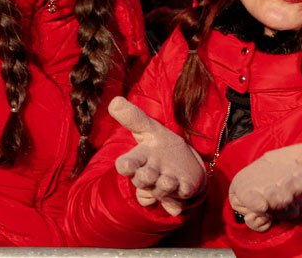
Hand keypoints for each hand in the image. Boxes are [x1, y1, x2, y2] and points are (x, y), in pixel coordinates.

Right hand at [109, 97, 205, 215]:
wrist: (187, 165)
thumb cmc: (162, 146)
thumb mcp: (151, 129)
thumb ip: (133, 117)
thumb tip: (114, 101)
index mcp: (140, 159)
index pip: (126, 165)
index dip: (125, 166)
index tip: (125, 164)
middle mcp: (149, 175)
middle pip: (142, 180)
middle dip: (146, 177)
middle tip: (151, 171)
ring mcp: (165, 186)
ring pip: (159, 191)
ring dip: (164, 186)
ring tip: (169, 180)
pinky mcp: (181, 192)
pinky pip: (178, 200)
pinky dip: (180, 196)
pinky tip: (183, 189)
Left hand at [229, 133, 301, 232]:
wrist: (249, 183)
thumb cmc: (277, 169)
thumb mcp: (296, 154)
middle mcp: (289, 195)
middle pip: (295, 192)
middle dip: (297, 187)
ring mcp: (271, 205)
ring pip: (277, 205)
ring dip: (278, 200)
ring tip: (280, 196)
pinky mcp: (254, 211)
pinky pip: (257, 216)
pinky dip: (258, 210)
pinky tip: (259, 205)